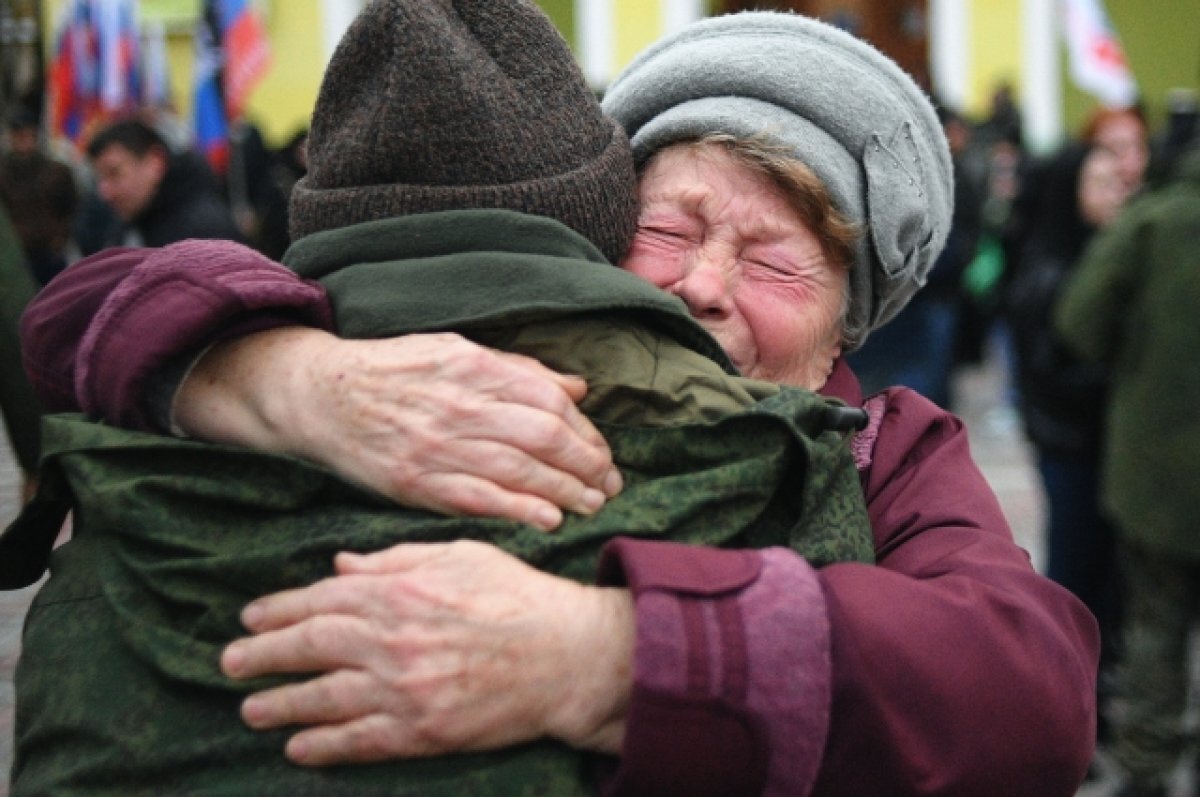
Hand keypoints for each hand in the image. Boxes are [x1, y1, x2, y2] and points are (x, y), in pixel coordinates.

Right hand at [175, 328, 621, 529]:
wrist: (321, 397)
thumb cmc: (394, 371)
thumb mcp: (455, 351)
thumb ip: (518, 370)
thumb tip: (577, 386)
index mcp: (473, 367)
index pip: (550, 400)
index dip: (584, 430)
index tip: (601, 452)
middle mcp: (460, 404)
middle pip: (543, 436)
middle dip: (586, 464)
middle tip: (609, 484)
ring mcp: (438, 445)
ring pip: (518, 470)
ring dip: (564, 491)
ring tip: (592, 504)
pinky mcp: (416, 481)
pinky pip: (478, 499)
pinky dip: (518, 509)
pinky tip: (548, 520)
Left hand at [220, 541, 633, 764]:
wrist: (566, 654)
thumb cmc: (516, 596)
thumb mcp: (459, 556)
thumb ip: (394, 560)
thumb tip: (341, 566)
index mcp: (398, 591)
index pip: (321, 600)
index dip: (279, 610)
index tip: (251, 618)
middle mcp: (391, 640)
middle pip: (309, 649)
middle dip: (262, 657)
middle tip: (229, 664)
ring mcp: (403, 689)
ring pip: (324, 699)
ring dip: (281, 705)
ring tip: (251, 709)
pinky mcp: (422, 730)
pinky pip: (359, 742)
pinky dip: (324, 747)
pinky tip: (298, 748)